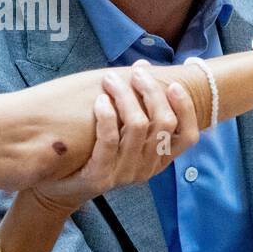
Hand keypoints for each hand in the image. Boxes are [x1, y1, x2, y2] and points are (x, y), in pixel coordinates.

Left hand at [29, 61, 199, 214]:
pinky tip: (100, 100)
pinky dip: (107, 116)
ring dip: (125, 95)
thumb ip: (137, 105)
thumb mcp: (123, 132)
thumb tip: (143, 65)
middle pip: (164, 124)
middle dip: (152, 91)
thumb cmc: (97, 149)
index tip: (174, 85)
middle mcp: (147, 168)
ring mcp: (124, 174)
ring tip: (111, 79)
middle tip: (137, 73)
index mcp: (159, 159)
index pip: (188, 136)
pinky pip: (109, 140)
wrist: (63, 186)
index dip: (186, 109)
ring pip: (138, 126)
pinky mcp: (100, 177)